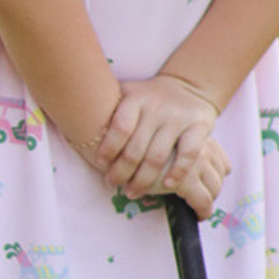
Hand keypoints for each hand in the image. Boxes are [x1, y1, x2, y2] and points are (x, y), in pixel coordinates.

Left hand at [91, 75, 230, 215]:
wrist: (187, 87)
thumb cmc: (147, 99)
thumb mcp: (126, 94)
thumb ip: (107, 108)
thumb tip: (79, 133)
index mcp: (135, 98)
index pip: (119, 128)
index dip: (108, 150)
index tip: (100, 165)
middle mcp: (157, 107)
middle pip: (136, 149)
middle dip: (121, 172)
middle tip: (112, 184)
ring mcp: (178, 117)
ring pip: (158, 156)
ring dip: (143, 180)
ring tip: (131, 191)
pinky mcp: (199, 126)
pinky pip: (188, 154)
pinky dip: (177, 172)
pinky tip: (166, 185)